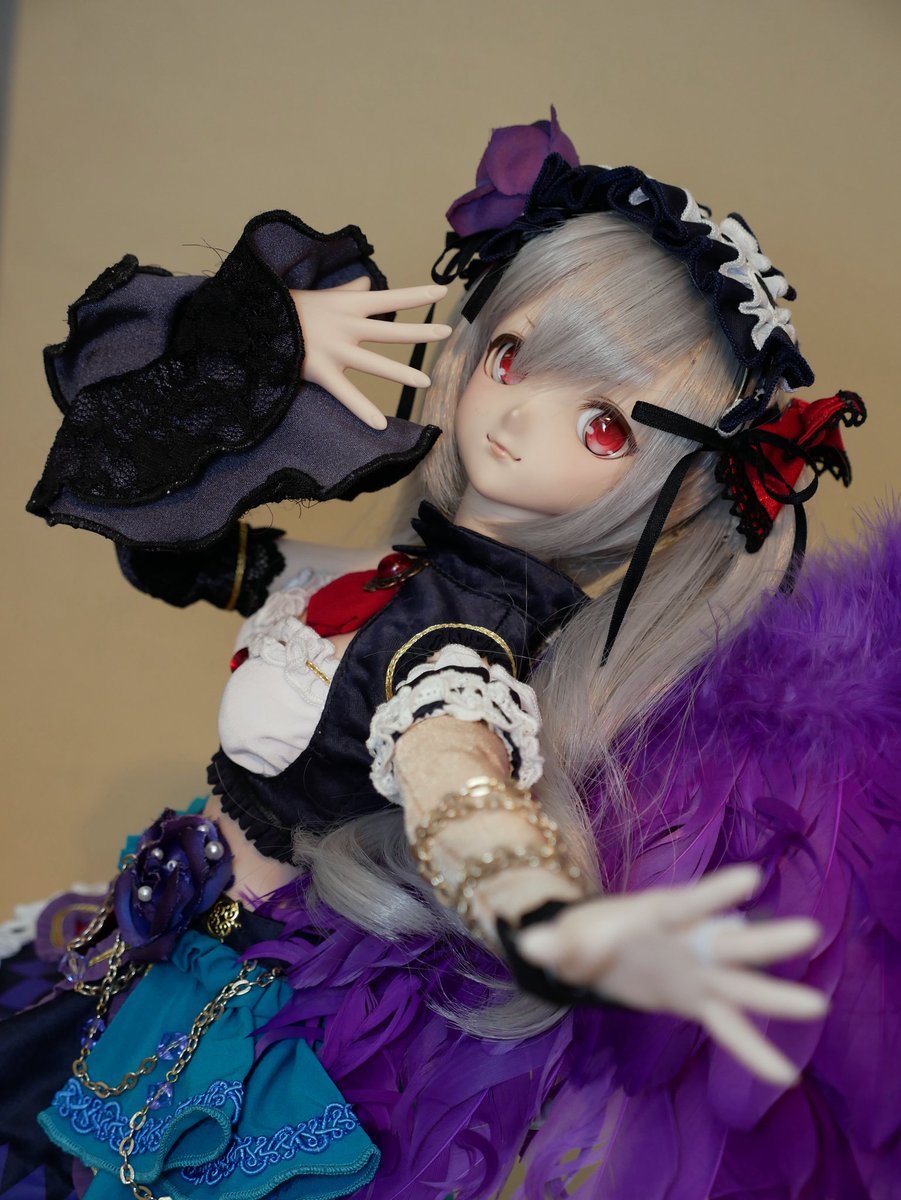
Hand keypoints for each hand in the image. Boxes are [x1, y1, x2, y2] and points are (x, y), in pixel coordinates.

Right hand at [293, 278, 450, 428]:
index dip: (416, 296)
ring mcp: (335, 350)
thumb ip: (348, 292)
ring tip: (426, 382)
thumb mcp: (323, 296)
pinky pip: (345, 393)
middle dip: (419, 332)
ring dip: (401, 373)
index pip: (389, 298)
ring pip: (374, 363)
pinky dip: (362, 409)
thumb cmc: (292, 308)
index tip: (441, 291)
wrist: (256, 321)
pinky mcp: (321, 372)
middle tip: (446, 332)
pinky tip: (380, 424)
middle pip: (390, 330)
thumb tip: (366, 281)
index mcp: (348, 306)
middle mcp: (346, 326)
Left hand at [516, 865, 826, 1084]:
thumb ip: (554, 943)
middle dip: (766, 940)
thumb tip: (526, 943)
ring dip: (776, 996)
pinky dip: (753, 1050)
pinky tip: (784, 1075)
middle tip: (809, 932)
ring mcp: (696, 973)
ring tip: (817, 1006)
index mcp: (658, 915)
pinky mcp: (695, 1000)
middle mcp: (687, 942)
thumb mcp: (564, 937)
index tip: (752, 877)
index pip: (690, 903)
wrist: (592, 948)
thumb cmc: (581, 932)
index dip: (718, 892)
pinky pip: (728, 1027)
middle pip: (731, 941)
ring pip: (741, 985)